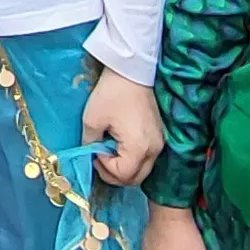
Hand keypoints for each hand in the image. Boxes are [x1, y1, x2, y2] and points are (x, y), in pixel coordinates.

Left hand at [80, 69, 163, 186]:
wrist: (132, 71)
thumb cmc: (111, 94)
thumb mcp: (92, 120)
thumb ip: (90, 143)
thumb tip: (89, 155)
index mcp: (139, 148)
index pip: (123, 175)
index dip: (105, 168)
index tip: (94, 152)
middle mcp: (154, 149)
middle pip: (135, 178)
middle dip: (114, 173)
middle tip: (98, 157)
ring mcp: (160, 143)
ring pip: (142, 170)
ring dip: (124, 167)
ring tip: (108, 149)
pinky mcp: (159, 136)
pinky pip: (146, 157)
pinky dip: (132, 158)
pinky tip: (119, 143)